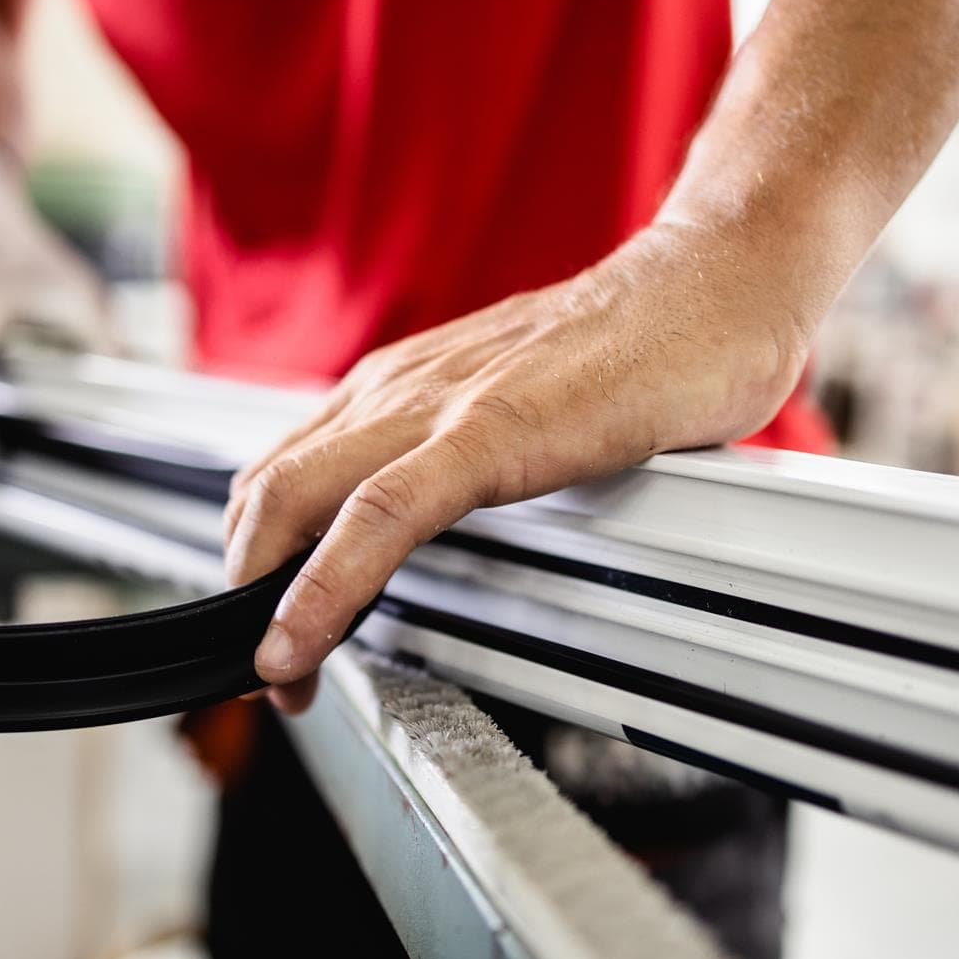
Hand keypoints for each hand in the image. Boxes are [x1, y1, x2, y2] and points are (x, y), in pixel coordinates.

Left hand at [223, 221, 811, 712]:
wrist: (716, 283)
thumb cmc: (639, 347)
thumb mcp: (520, 405)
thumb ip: (469, 453)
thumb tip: (441, 523)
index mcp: (400, 384)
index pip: (284, 474)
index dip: (253, 557)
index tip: (264, 628)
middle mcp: (398, 388)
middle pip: (265, 492)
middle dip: (242, 591)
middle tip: (262, 673)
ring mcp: (438, 404)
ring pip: (297, 499)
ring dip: (267, 598)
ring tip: (276, 675)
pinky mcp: (491, 429)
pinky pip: (381, 515)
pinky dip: (326, 584)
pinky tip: (304, 639)